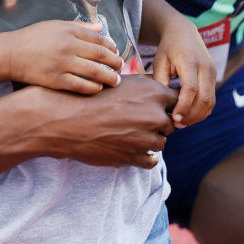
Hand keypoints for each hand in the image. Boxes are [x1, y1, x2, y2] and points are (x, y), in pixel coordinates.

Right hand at [6, 20, 123, 93]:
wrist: (10, 53)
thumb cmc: (33, 38)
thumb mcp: (55, 26)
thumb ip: (79, 27)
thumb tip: (100, 28)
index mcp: (69, 31)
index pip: (99, 39)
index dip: (112, 46)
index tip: (116, 52)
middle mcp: (68, 46)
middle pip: (101, 54)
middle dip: (115, 62)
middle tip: (120, 67)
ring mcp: (62, 63)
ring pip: (95, 71)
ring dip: (109, 77)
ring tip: (116, 81)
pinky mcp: (55, 80)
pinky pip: (80, 85)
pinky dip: (93, 88)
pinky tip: (98, 88)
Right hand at [25, 75, 176, 168]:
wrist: (66, 119)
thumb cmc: (89, 96)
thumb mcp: (119, 82)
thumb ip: (143, 88)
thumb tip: (158, 93)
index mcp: (153, 92)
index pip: (177, 100)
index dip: (167, 104)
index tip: (158, 107)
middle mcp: (154, 114)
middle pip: (170, 123)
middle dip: (158, 122)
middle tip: (138, 121)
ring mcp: (146, 138)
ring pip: (160, 142)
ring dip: (149, 139)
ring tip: (127, 133)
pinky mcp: (135, 157)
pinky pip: (151, 161)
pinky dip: (144, 156)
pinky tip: (129, 148)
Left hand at [151, 17, 215, 128]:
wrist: (183, 32)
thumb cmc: (168, 48)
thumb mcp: (160, 62)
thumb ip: (160, 82)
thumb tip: (161, 105)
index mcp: (189, 61)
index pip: (191, 89)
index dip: (184, 106)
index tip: (174, 118)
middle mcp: (205, 66)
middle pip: (204, 98)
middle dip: (192, 115)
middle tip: (178, 125)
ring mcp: (212, 71)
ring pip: (211, 101)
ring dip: (198, 115)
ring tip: (183, 123)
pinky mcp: (214, 76)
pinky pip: (212, 98)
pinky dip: (203, 110)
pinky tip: (190, 116)